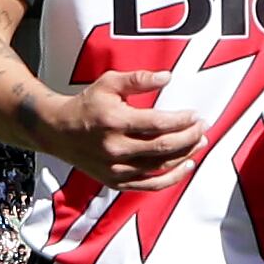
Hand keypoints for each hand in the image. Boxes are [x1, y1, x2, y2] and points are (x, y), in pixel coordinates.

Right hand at [40, 69, 205, 194]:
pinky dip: (172, 178)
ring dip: (185, 155)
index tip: (196, 115)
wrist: (59, 132)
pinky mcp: (116, 182)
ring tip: (200, 142)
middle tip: (203, 127)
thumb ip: (138, 79)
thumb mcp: (109, 83)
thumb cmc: (88, 104)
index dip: (181, 120)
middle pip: (162, 147)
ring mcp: (115, 168)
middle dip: (189, 137)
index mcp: (114, 121)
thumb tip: (168, 77)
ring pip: (159, 167)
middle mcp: (114, 148)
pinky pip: (150, 185)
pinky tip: (187, 165)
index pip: (157, 123)